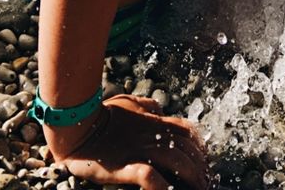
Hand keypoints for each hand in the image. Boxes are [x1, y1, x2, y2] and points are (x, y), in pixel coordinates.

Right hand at [47, 95, 210, 189]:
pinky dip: (162, 185)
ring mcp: (140, 150)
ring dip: (191, 176)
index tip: (206, 161)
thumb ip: (145, 106)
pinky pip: (149, 176)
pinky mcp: (125, 166)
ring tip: (200, 189)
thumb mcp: (127, 102)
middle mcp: (151, 135)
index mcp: (153, 122)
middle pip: (187, 149)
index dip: (200, 147)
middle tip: (207, 182)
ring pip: (175, 160)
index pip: (187, 132)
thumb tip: (159, 108)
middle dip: (201, 166)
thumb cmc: (101, 113)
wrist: (77, 124)